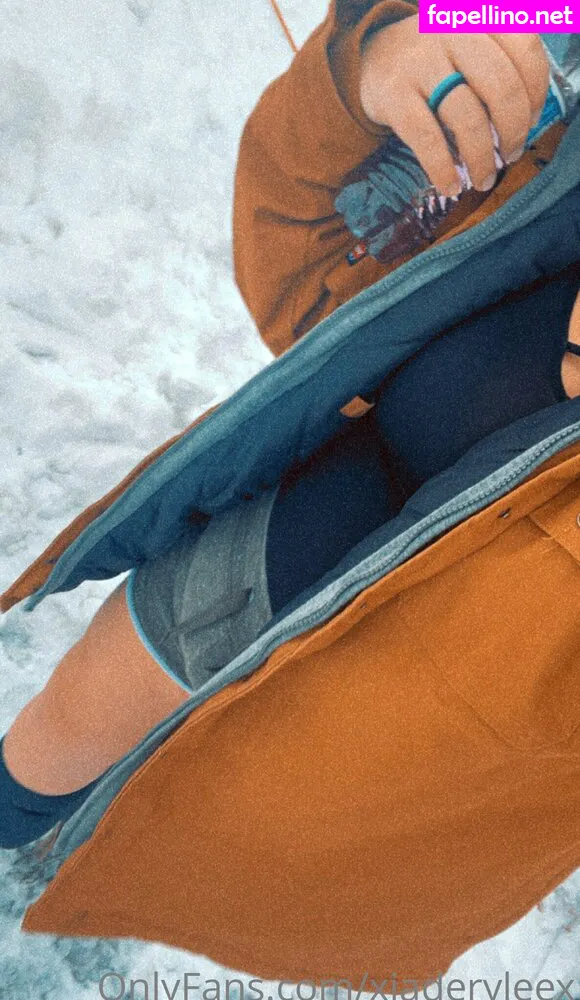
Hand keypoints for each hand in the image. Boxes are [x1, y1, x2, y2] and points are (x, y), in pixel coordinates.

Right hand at [359, 18, 550, 196]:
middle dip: (513, 131)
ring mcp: (422, 63)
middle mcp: (453, 34)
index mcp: (480, 21)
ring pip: (467, 118)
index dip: (536, 92)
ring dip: (481, 158)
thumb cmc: (436, 64)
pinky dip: (442, 169)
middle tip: (510, 155)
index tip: (533, 121)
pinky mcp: (394, 94)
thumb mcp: (470, 50)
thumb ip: (498, 72)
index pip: (525, 51)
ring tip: (483, 179)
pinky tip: (450, 186)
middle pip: (501, 88)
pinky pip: (427, 139)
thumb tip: (521, 129)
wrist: (373, 58)